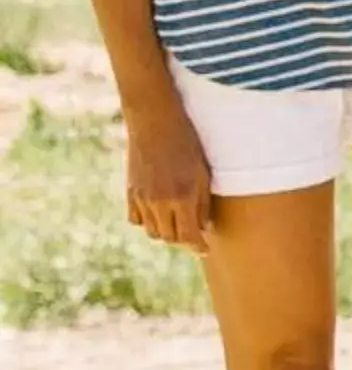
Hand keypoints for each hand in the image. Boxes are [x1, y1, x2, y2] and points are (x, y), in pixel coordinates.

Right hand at [125, 97, 213, 250]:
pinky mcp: (130, 192)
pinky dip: (147, 221)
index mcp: (183, 198)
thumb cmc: (187, 144)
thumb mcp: (203, 173)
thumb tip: (202, 229)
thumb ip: (202, 204)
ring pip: (152, 232)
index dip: (198, 246)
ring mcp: (142, 198)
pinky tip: (158, 212)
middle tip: (192, 233)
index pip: (189, 237)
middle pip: (170, 238)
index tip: (204, 249)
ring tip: (177, 221)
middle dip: (183, 239)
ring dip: (165, 231)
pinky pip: (136, 220)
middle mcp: (160, 202)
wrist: (155, 121)